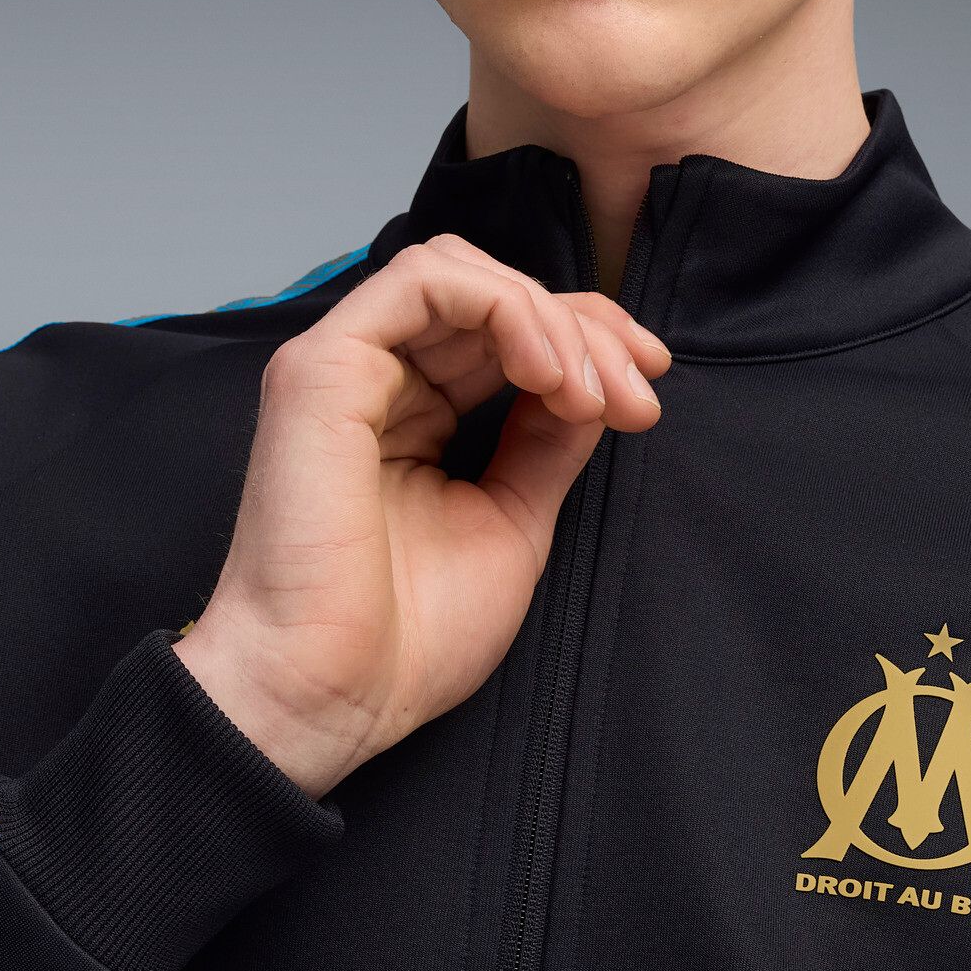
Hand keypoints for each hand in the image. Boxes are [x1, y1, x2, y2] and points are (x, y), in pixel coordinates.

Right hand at [171, 232, 669, 796]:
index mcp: (413, 414)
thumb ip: (546, 440)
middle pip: (492, 294)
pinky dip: (503, 310)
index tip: (649, 389)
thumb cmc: (407, 637)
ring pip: (461, 272)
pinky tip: (545, 373)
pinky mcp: (321, 369)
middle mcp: (376, 379)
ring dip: (547, 319)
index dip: (588, 340)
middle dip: (585, 330)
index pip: (503, 332)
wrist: (336, 698)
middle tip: (636, 397)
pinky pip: (424, 284)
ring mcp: (344, 367)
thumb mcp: (513, 518)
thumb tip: (595, 383)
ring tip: (588, 395)